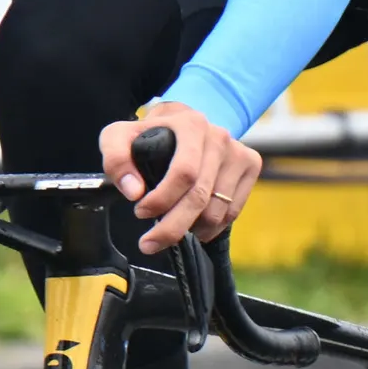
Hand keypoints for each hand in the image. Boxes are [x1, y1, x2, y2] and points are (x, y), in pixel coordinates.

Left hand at [105, 102, 257, 253]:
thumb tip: (134, 192)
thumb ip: (116, 159)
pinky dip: (210, 228)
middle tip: (149, 243)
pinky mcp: (250, 166)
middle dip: (172, 227)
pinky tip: (193, 224)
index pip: (184, 172)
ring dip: (190, 228)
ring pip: (217, 211)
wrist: (181, 125)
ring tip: (171, 225)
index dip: (162, 199)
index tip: (140, 212)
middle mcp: (219, 137)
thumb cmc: (149, 135)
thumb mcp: (119, 137)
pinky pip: (232, 212)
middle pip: (200, 197)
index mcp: (191, 125)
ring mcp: (238, 152)